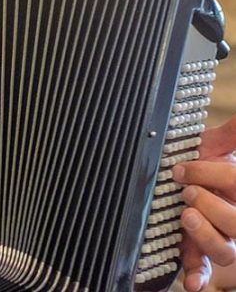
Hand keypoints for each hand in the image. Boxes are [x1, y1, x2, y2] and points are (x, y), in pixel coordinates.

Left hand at [174, 115, 235, 290]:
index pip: (235, 182)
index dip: (210, 174)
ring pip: (225, 252)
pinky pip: (204, 272)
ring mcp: (223, 240)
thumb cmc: (209, 167)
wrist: (195, 185)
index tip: (182, 167)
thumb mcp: (218, 148)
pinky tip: (190, 283)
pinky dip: (197, 278)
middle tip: (186, 193)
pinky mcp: (202, 255)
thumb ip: (231, 134)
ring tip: (185, 216)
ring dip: (204, 235)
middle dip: (211, 206)